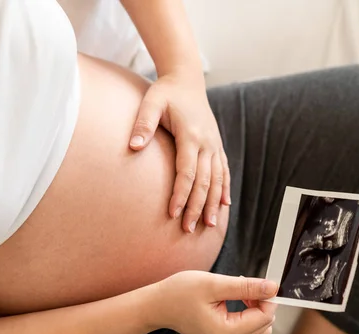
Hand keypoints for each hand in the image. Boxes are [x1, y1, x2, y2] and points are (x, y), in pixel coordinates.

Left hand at [129, 73, 230, 232]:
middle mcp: (207, 143)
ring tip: (210, 225)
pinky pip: (224, 171)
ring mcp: (215, 145)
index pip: (187, 173)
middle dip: (196, 207)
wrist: (187, 80)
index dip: (180, 195)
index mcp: (191, 135)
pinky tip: (225, 205)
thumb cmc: (166, 92)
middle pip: (204, 182)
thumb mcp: (151, 102)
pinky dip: (225, 189)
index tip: (172, 214)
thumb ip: (143, 124)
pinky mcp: (217, 146)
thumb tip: (133, 147)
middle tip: (188, 229)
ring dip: (213, 203)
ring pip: (217, 180)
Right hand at [146, 270, 277, 333]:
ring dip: (257, 311)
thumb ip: (246, 287)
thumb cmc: (180, 293)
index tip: (260, 281)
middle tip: (245, 285)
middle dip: (262, 304)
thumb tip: (272, 288)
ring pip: (260, 332)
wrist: (158, 305)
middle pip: (265, 326)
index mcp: (226, 332)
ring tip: (241, 294)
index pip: (264, 318)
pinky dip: (250, 318)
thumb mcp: (214, 284)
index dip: (268, 298)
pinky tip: (239, 303)